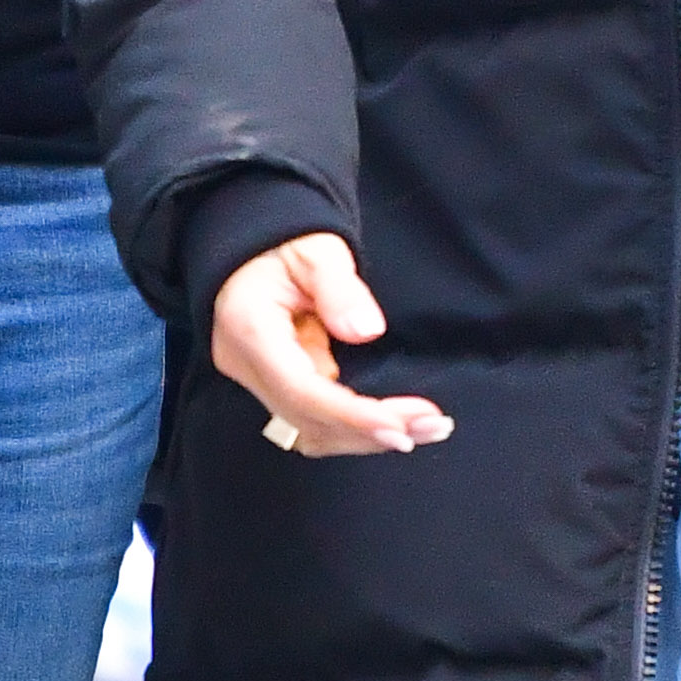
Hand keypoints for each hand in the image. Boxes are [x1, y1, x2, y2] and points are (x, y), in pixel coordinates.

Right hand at [208, 232, 450, 461]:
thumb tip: (366, 331)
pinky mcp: (274, 385)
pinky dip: (355, 429)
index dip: (352, 416)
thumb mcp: (317, 249)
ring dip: (368, 438)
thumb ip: (340, 288)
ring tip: (427, 428)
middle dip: (372, 431)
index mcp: (250, 329)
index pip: (301, 390)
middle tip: (434, 426)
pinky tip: (395, 424)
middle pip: (308, 420)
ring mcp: (256, 379)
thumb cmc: (285, 242)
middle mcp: (245, 364)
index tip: (402, 426)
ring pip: (311, 432)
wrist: (256, 246)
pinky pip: (314, 421)